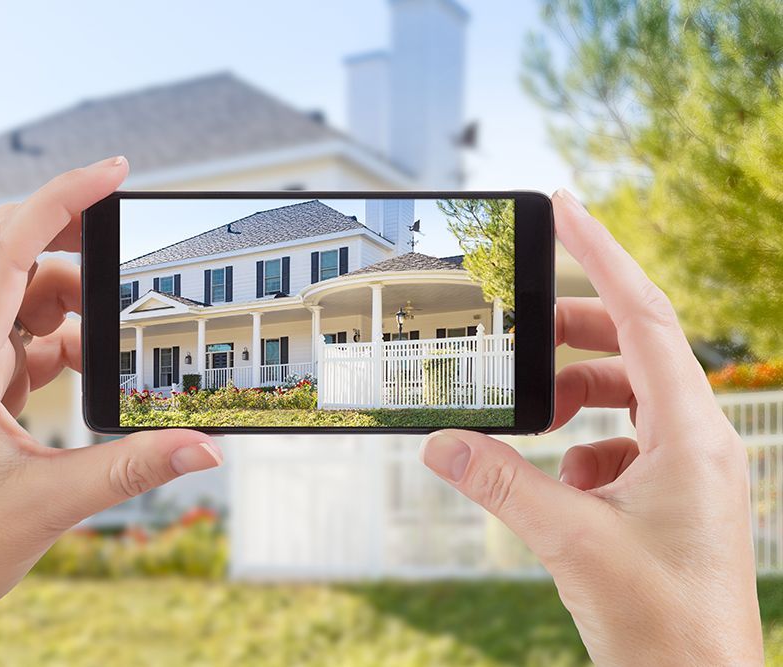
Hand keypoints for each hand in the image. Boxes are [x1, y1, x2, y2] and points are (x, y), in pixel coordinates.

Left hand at [0, 158, 222, 664]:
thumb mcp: (50, 503)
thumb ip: (134, 467)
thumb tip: (206, 446)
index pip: (9, 250)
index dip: (62, 201)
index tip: (113, 173)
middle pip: (18, 261)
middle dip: (78, 243)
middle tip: (134, 246)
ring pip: (26, 302)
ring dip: (76, 308)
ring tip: (123, 335)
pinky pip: (26, 343)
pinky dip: (65, 344)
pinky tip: (93, 371)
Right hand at [421, 190, 761, 664]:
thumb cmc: (664, 626)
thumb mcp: (571, 542)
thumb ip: (501, 483)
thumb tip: (441, 442)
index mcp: (692, 434)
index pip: (644, 316)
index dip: (602, 255)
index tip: (565, 209)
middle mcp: (700, 441)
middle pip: (633, 349)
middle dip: (572, 336)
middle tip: (520, 333)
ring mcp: (690, 469)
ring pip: (629, 396)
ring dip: (575, 397)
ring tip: (532, 416)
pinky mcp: (674, 496)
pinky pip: (626, 442)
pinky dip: (585, 446)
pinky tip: (563, 482)